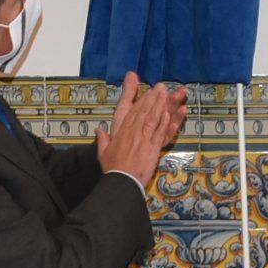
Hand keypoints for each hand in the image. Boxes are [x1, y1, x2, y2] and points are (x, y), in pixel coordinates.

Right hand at [96, 72, 187, 186]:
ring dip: (160, 104)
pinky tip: (168, 113)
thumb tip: (98, 130)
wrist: (122, 180)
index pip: (131, 111)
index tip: (143, 87)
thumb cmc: (113, 168)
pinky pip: (159, 132)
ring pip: (152, 118)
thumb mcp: (103, 153)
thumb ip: (102, 139)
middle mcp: (132, 132)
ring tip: (166, 93)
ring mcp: (143, 139)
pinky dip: (164, 122)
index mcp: (121, 131)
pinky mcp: (153, 148)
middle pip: (143, 111)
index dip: (138, 98)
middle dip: (152, 97)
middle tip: (160, 87)